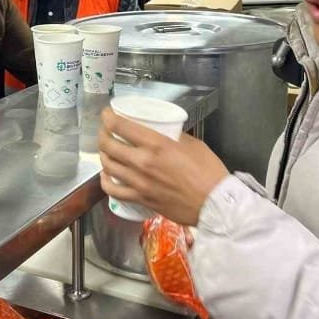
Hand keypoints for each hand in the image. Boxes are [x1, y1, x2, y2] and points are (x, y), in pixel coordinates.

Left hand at [98, 107, 228, 226]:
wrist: (215, 204)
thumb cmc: (208, 172)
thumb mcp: (192, 144)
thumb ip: (173, 136)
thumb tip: (162, 132)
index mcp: (156, 144)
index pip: (120, 126)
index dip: (107, 117)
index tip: (106, 114)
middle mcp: (143, 162)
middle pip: (108, 145)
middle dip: (103, 134)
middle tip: (106, 131)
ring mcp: (139, 182)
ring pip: (108, 165)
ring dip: (103, 155)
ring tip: (107, 150)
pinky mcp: (141, 199)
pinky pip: (113, 190)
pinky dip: (106, 180)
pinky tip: (108, 174)